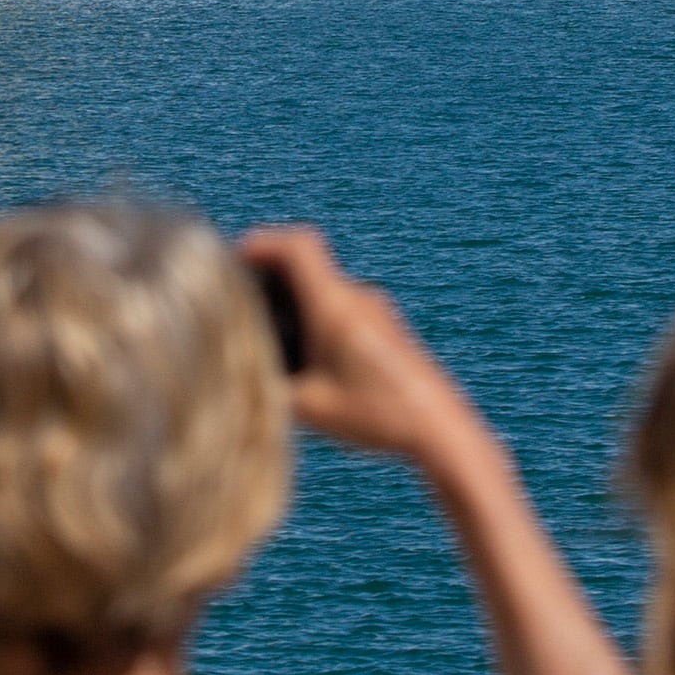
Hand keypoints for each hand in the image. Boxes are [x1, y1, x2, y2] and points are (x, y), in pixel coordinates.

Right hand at [238, 225, 476, 462]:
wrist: (440, 429)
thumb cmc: (377, 416)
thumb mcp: (309, 408)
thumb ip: (269, 387)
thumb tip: (239, 376)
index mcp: (335, 306)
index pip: (297, 246)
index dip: (261, 244)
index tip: (234, 262)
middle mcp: (357, 298)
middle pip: (306, 265)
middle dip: (269, 279)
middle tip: (241, 306)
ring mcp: (375, 311)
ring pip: (323, 289)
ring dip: (294, 301)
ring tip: (271, 338)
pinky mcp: (385, 328)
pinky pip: (341, 307)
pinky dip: (315, 318)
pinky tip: (307, 358)